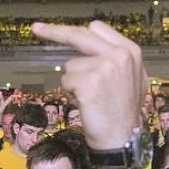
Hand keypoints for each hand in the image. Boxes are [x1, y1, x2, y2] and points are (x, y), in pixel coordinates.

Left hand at [32, 21, 146, 150]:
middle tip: (36, 29)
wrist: (122, 139)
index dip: (78, 30)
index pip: (97, 29)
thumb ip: (116, 58)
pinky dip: (71, 94)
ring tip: (90, 98)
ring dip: (74, 82)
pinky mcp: (89, 83)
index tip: (63, 29)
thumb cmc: (124, 112)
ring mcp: (104, 68)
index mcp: (130, 51)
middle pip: (78, 36)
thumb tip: (93, 41)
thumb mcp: (133, 78)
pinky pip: (66, 82)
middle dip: (54, 31)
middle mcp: (118, 55)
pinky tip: (86, 104)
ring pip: (70, 66)